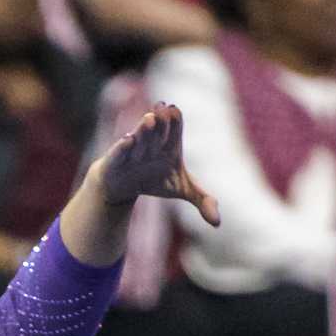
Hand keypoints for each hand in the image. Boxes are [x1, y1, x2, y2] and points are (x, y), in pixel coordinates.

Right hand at [95, 103, 219, 225]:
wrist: (123, 187)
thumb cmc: (155, 180)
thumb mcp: (181, 189)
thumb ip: (202, 199)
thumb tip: (217, 223)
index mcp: (171, 141)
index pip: (175, 122)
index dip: (175, 119)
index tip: (174, 114)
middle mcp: (152, 140)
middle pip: (159, 125)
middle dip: (162, 120)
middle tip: (165, 113)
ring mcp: (134, 148)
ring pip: (140, 135)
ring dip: (144, 128)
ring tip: (150, 119)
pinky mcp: (117, 159)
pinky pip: (120, 151)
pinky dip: (124, 146)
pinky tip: (128, 141)